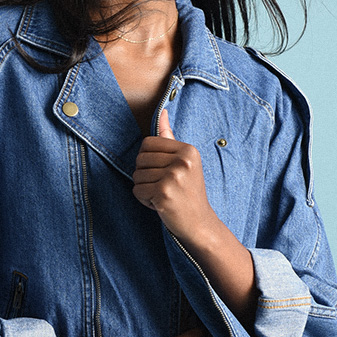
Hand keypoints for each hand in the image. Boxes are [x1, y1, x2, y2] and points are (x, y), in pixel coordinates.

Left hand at [132, 110, 217, 245]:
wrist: (199, 223)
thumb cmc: (188, 192)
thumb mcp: (184, 162)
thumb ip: (170, 138)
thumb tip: (162, 113)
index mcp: (188, 150)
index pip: (147, 143)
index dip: (147, 159)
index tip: (162, 172)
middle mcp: (182, 161)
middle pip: (140, 159)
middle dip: (145, 175)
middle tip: (163, 186)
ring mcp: (173, 177)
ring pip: (137, 176)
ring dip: (145, 189)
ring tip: (163, 195)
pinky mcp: (164, 193)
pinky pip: (137, 191)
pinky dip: (144, 200)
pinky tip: (160, 204)